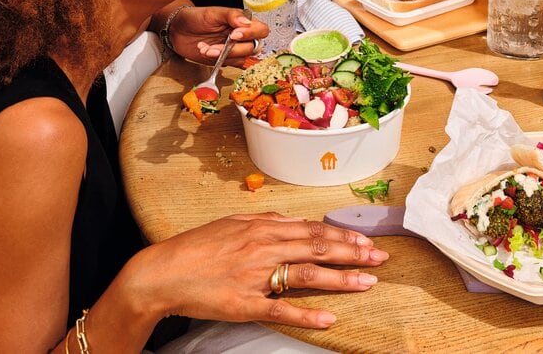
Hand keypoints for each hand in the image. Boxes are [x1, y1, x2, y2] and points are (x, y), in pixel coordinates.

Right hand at [124, 213, 386, 328]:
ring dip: (341, 280)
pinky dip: (308, 316)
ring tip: (367, 283)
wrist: (163, 272)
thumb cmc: (197, 247)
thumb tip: (294, 222)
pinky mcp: (246, 304)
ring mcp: (256, 276)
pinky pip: (282, 311)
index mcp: (262, 228)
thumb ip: (266, 222)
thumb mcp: (233, 223)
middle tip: (379, 258)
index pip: (313, 230)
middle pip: (318, 249)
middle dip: (353, 253)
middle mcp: (264, 247)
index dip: (342, 235)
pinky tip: (330, 319)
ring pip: (307, 276)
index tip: (365, 240)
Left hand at [164, 6, 268, 65]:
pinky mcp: (225, 60)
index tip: (235, 34)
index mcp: (243, 22)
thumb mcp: (214, 12)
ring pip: (242, 59)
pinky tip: (205, 51)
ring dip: (223, 55)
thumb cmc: (197, 17)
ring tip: (206, 48)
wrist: (178, 29)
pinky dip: (217, 61)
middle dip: (234, 48)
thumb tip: (246, 22)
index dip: (252, 34)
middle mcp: (243, 37)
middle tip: (217, 45)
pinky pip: (230, 65)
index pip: (261, 30)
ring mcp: (234, 49)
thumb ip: (232, 16)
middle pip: (254, 48)